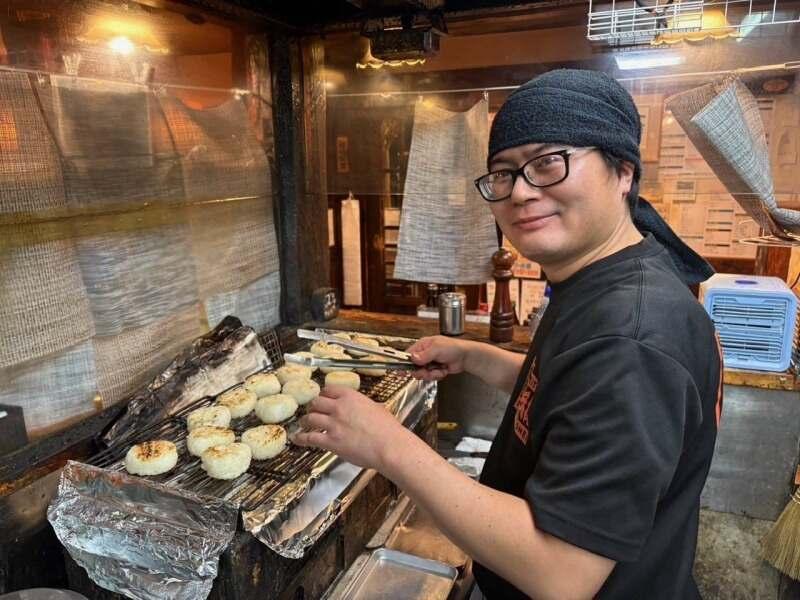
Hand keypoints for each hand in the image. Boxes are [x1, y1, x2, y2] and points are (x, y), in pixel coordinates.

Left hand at [292, 384, 408, 470]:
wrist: (389, 446)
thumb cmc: (388, 429)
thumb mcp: (378, 408)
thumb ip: (366, 406)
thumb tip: (368, 408)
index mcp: (350, 396)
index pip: (328, 390)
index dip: (323, 395)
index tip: (322, 398)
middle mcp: (339, 407)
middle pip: (316, 402)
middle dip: (312, 407)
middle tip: (312, 411)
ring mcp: (333, 424)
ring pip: (310, 418)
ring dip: (305, 421)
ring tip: (303, 423)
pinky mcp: (331, 441)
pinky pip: (310, 438)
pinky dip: (301, 438)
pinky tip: (297, 439)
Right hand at [406, 336, 470, 380]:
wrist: (465, 357)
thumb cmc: (454, 348)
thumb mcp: (437, 349)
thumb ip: (424, 354)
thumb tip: (413, 358)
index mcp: (422, 345)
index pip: (409, 355)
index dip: (405, 363)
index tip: (401, 371)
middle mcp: (424, 354)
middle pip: (414, 367)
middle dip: (422, 371)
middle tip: (428, 370)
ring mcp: (430, 362)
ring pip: (422, 373)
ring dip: (431, 374)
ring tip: (439, 369)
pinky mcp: (435, 369)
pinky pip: (430, 377)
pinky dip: (437, 375)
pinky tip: (443, 370)